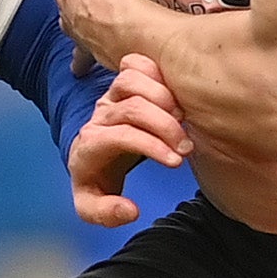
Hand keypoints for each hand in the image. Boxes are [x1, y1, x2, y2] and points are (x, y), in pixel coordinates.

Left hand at [69, 54, 188, 226]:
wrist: (90, 155)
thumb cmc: (96, 180)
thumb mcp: (91, 206)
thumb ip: (105, 213)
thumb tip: (130, 210)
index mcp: (89, 144)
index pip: (120, 136)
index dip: (151, 146)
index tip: (176, 162)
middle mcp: (99, 115)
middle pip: (132, 107)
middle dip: (165, 126)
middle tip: (187, 147)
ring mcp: (110, 95)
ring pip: (131, 79)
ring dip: (163, 97)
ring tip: (182, 118)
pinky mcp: (122, 83)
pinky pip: (135, 64)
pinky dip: (155, 72)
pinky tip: (171, 93)